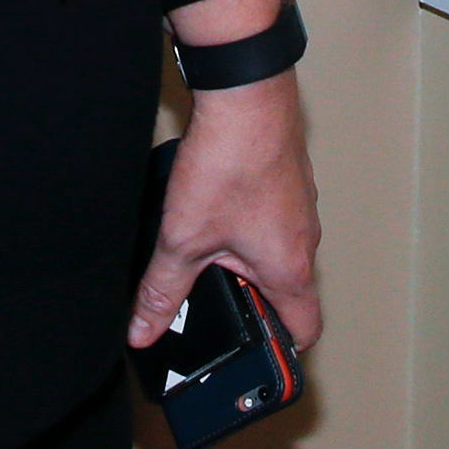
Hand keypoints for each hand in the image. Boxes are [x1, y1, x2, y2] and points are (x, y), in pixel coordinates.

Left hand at [130, 73, 322, 353]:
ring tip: (202, 250)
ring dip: (245, 257)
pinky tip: (212, 206)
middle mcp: (304, 239)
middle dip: (249, 299)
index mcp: (290, 268)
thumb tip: (144, 331)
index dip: (281, 349)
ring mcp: (299, 204)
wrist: (245, 93)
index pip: (305, 329)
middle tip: (209, 300)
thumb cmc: (230, 164)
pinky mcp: (286, 175)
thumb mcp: (183, 238)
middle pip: (287, 289)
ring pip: (276, 248)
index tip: (254, 355)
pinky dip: (245, 220)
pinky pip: (271, 214)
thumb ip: (163, 291)